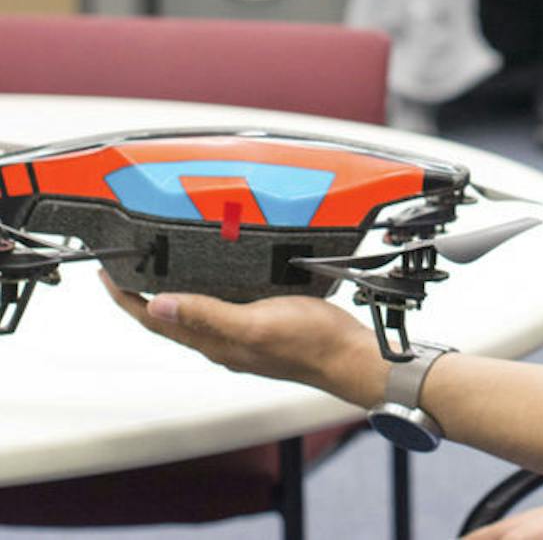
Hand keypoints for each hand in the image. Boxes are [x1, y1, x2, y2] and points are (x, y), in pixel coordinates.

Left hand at [101, 271, 385, 407]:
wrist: (350, 357)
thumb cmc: (311, 343)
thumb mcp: (256, 323)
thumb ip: (209, 315)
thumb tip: (158, 306)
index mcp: (215, 342)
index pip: (156, 321)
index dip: (127, 300)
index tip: (108, 275)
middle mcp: (222, 342)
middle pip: (170, 319)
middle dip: (143, 295)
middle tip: (127, 268)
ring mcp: (242, 338)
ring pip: (195, 315)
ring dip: (173, 294)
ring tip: (162, 269)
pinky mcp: (263, 329)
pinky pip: (222, 310)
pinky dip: (207, 294)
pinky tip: (219, 280)